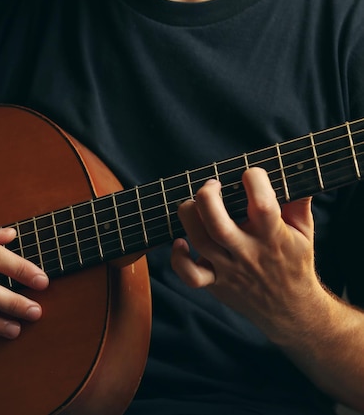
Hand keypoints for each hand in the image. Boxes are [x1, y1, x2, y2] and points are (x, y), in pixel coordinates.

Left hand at [170, 167, 323, 340]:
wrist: (290, 309)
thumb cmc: (294, 262)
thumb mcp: (304, 232)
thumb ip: (299, 202)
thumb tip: (295, 172)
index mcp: (273, 237)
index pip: (263, 206)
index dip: (254, 181)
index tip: (250, 174)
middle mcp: (248, 252)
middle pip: (218, 225)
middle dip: (208, 198)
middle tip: (212, 185)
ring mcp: (229, 269)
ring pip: (200, 241)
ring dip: (189, 217)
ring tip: (193, 203)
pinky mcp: (215, 283)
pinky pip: (190, 275)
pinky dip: (178, 259)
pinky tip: (181, 242)